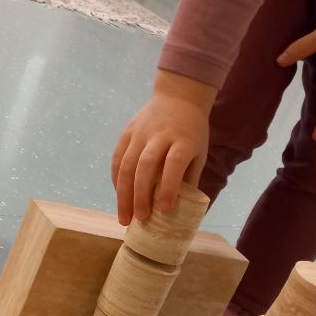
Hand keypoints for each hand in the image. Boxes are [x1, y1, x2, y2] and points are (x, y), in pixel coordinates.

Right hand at [111, 71, 216, 224]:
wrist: (179, 97)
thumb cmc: (192, 132)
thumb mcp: (199, 153)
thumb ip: (189, 178)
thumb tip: (182, 211)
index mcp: (183, 141)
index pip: (174, 164)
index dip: (169, 187)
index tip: (165, 209)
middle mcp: (160, 136)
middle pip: (146, 166)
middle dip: (140, 195)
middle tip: (140, 219)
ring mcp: (140, 133)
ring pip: (127, 165)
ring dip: (124, 193)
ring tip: (124, 217)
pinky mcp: (127, 132)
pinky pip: (118, 158)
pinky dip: (117, 180)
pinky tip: (119, 195)